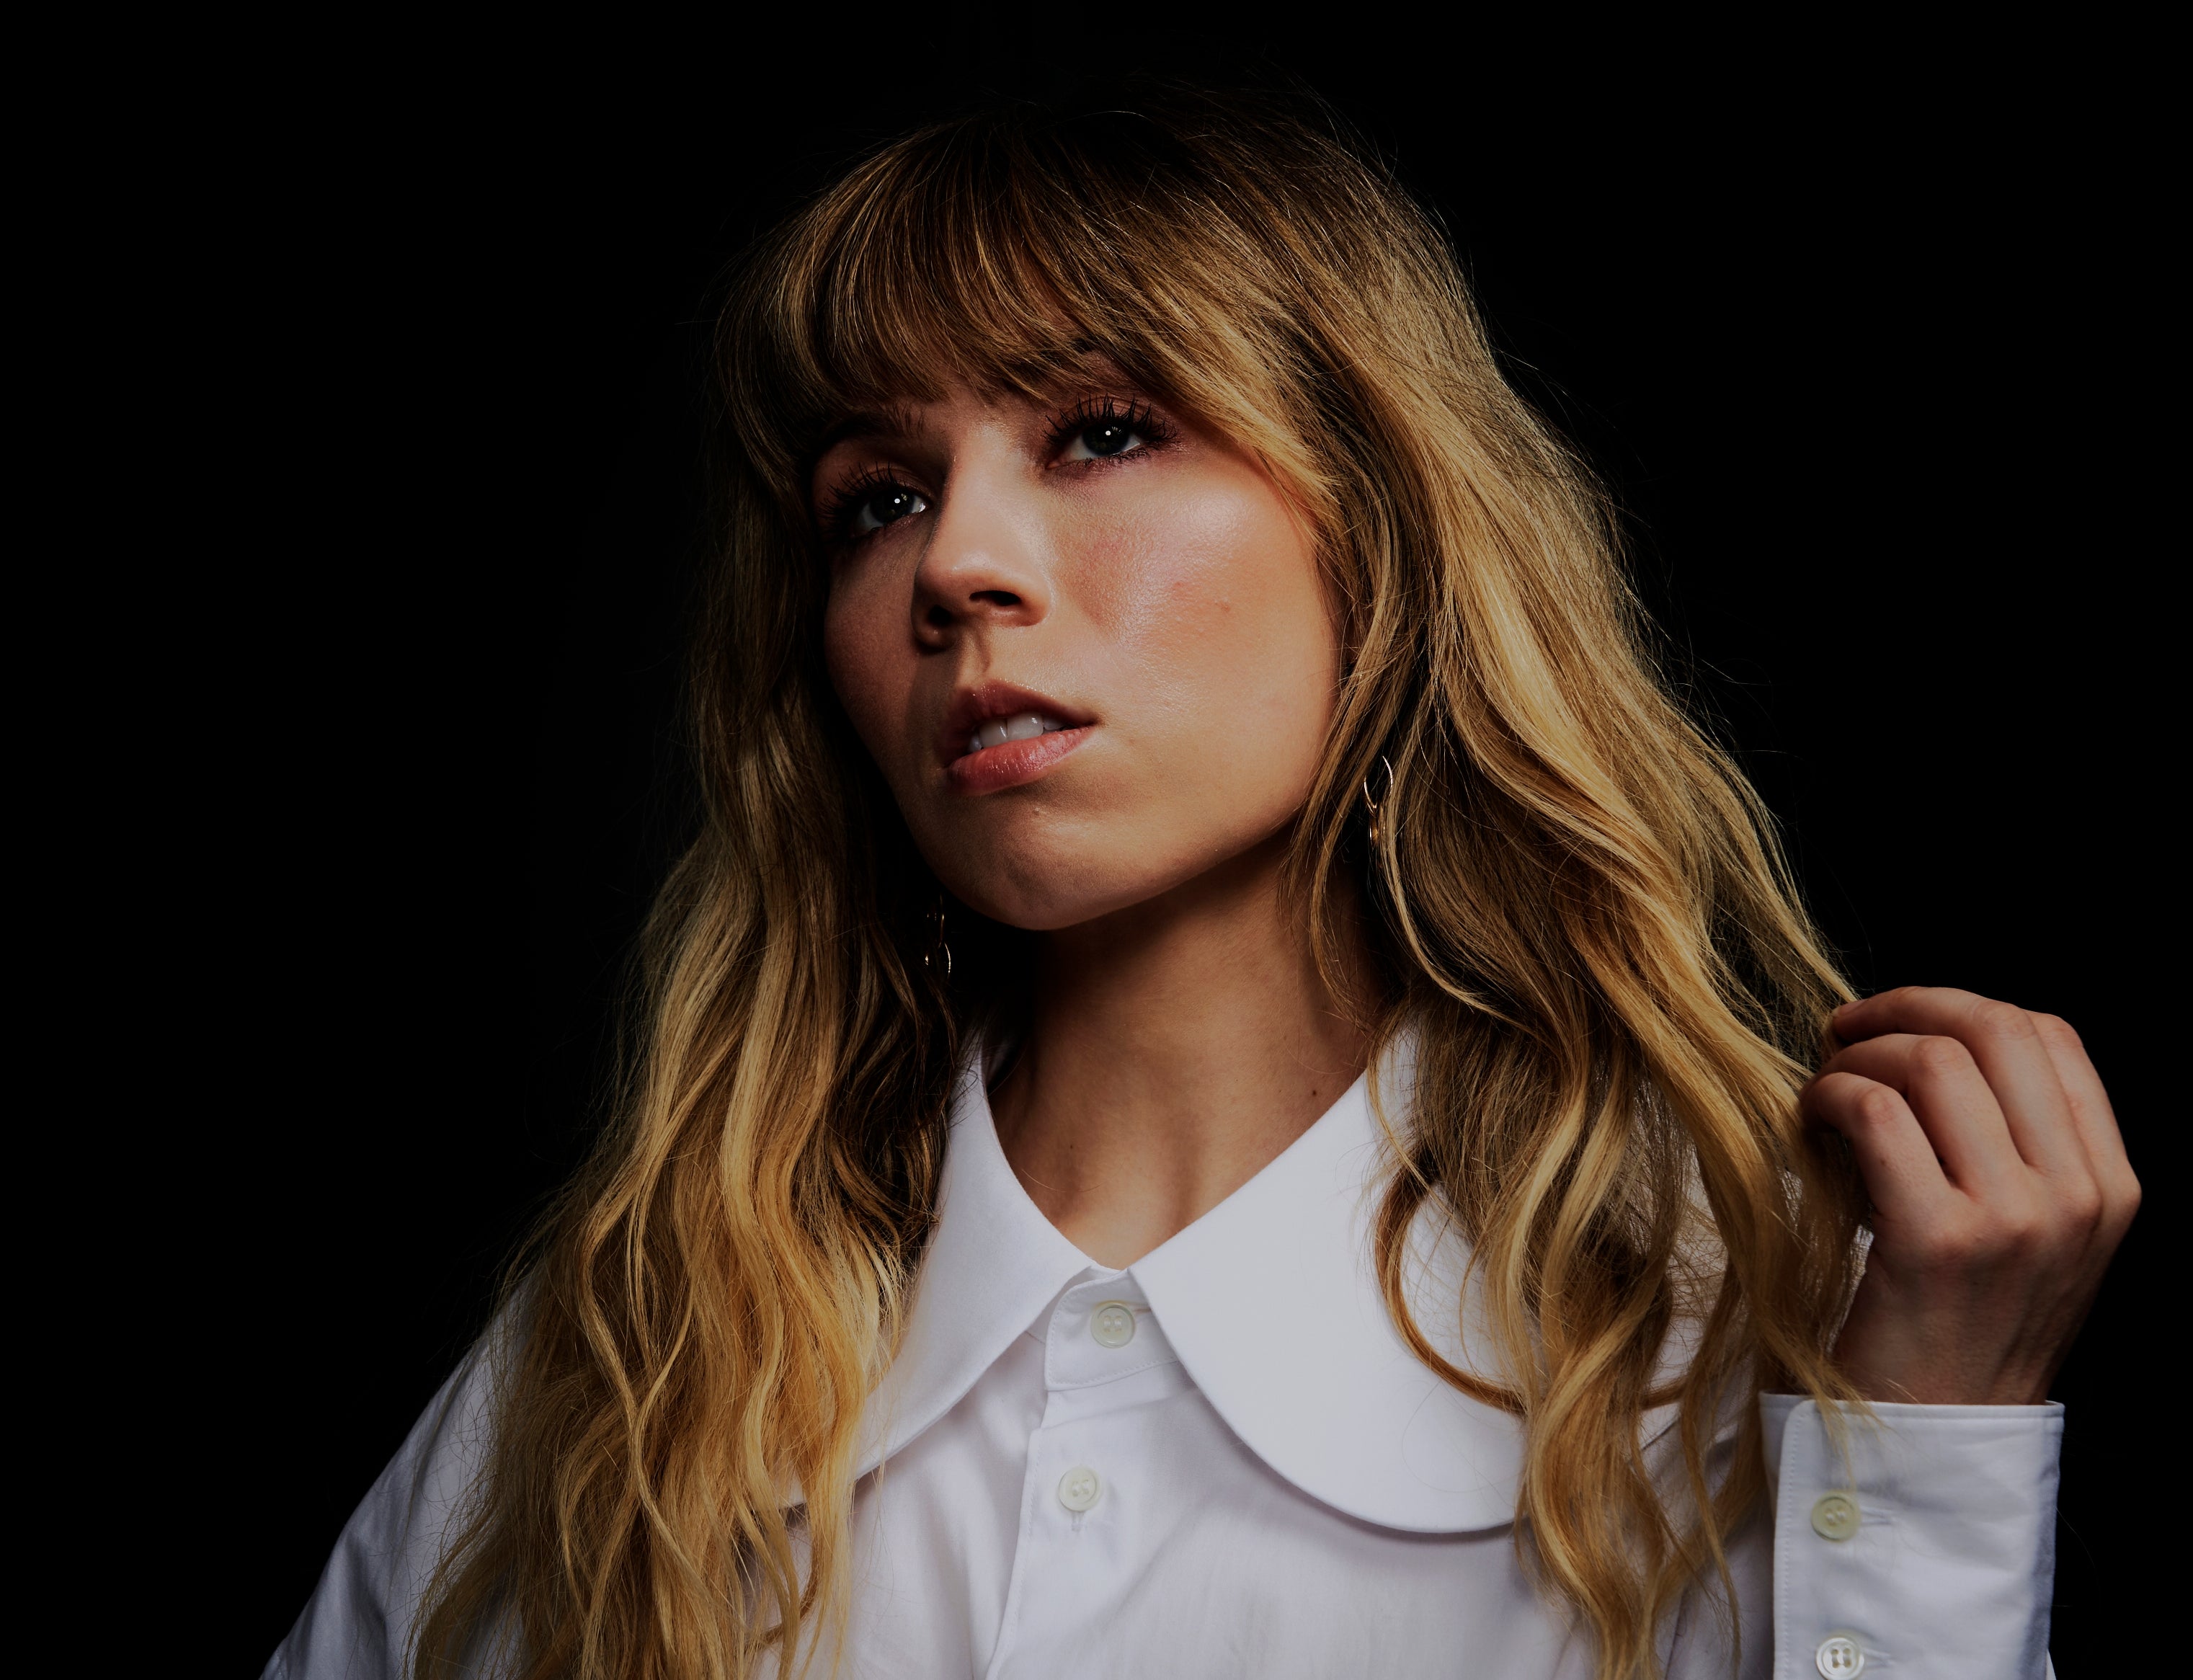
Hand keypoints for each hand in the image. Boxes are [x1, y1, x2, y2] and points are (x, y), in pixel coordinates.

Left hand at [1802, 986, 2138, 1404]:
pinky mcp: (1937, 1242)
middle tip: (1843, 1034)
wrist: (1931, 1437)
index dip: (1958, 1006)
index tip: (1894, 1022)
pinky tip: (1808, 1125)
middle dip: (1903, 1009)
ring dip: (1857, 1059)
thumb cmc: (1954, 1323)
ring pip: (1931, 1062)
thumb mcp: (2025, 1233)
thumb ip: (2011, 1143)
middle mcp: (2075, 1198)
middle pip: (1993, 1029)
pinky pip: (1874, 1113)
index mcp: (2107, 1186)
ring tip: (1825, 1095)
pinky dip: (1827, 1097)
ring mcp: (2013, 1220)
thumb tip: (1930, 1037)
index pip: (2048, 1036)